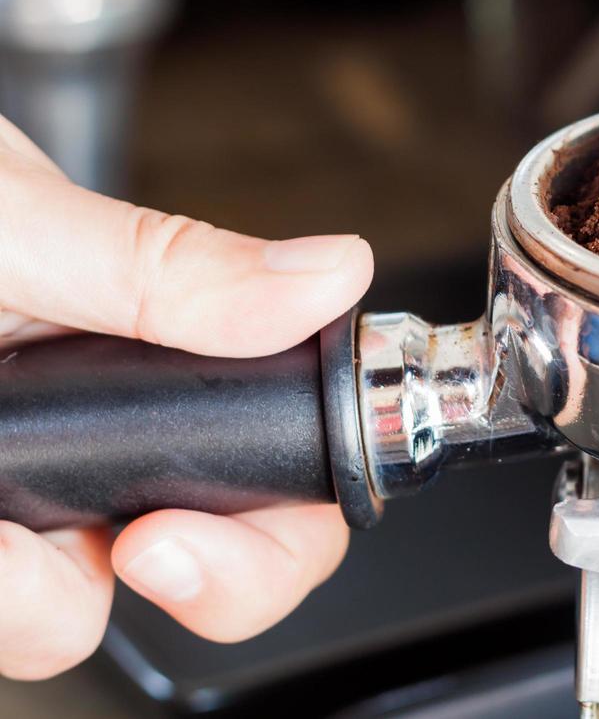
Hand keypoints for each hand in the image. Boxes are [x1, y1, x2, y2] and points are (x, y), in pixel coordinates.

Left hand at [0, 116, 372, 678]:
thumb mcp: (10, 222)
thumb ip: (167, 267)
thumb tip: (328, 273)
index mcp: (152, 357)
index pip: (285, 465)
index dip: (278, 522)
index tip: (187, 528)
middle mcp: (99, 439)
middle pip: (218, 566)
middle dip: (198, 579)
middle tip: (137, 546)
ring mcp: (19, 495)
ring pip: (71, 613)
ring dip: (25, 591)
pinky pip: (2, 599)